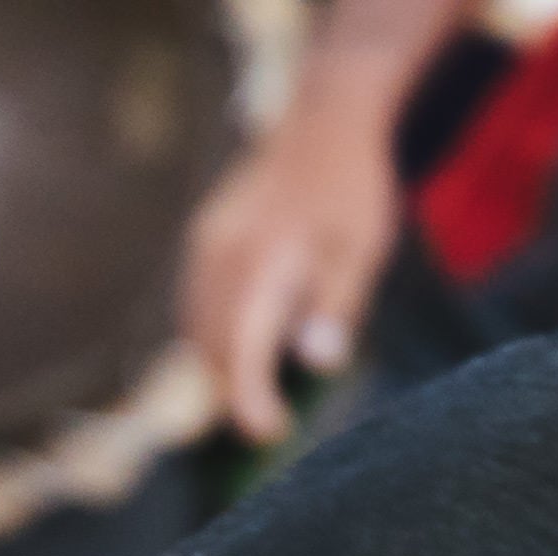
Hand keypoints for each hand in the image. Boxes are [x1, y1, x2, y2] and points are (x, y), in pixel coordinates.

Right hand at [184, 23, 421, 445]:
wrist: (323, 119)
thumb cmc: (351, 187)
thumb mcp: (362, 248)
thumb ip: (336, 306)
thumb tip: (318, 364)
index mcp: (262, 257)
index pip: (241, 347)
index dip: (250, 399)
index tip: (270, 434)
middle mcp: (220, 253)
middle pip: (210, 347)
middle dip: (235, 392)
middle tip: (271, 424)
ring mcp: (203, 246)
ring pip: (196, 330)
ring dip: (221, 369)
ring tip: (258, 394)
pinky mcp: (200, 243)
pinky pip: (195, 307)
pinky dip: (213, 339)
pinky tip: (242, 350)